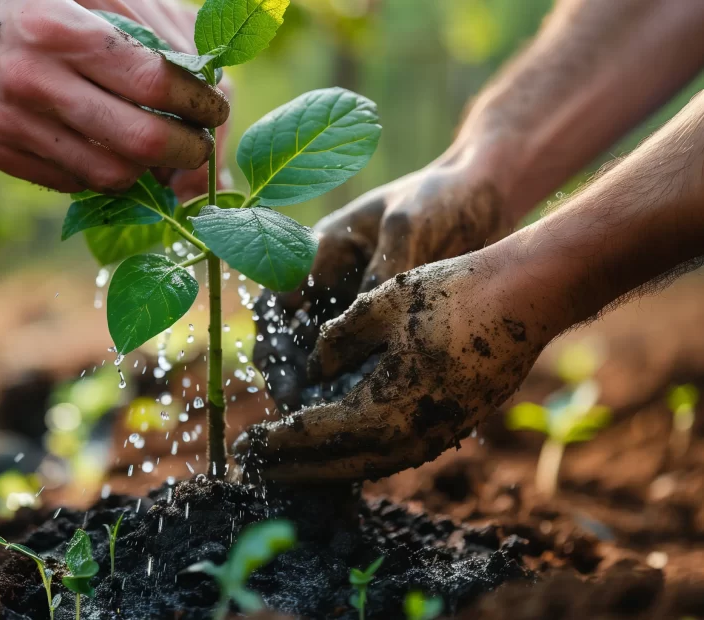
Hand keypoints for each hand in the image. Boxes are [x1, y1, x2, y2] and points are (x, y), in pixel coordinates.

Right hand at [0, 0, 228, 193]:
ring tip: (161, 151)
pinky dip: (105, 172)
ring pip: (112, 173)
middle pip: (141, 142)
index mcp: (58, 28)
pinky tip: (114, 151)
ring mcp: (10, 124)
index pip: (156, 82)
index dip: (200, 101)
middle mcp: (31, 81)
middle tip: (198, 141)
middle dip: (188, 150)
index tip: (213, 104)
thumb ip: (144, 24)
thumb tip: (202, 75)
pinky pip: (74, 182)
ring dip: (150, 171)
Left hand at [238, 252, 546, 481]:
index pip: (315, 434)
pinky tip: (343, 448)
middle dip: (295, 469)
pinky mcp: (452, 427)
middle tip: (258, 472)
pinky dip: (360, 457)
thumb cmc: (454, 293)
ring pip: (368, 465)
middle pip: (338, 465)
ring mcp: (436, 437)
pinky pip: (394, 454)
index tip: (246, 445)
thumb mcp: (382, 304)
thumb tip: (313, 368)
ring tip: (292, 468)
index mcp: (386, 409)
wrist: (528, 296)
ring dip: (327, 469)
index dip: (278, 441)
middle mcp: (411, 437)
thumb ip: (338, 339)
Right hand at [253, 149, 514, 410]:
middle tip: (296, 404)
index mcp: (321, 248)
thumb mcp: (408, 224)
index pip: (279, 297)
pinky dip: (350, 383)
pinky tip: (359, 409)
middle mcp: (328, 280)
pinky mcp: (379, 323)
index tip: (285, 368)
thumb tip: (363, 314)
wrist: (481, 199)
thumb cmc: (438, 199)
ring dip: (315, 383)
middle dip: (286, 369)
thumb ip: (383, 266)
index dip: (273, 336)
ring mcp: (351, 303)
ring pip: (317, 352)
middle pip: (288, 333)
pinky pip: (355, 358)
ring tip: (323, 416)